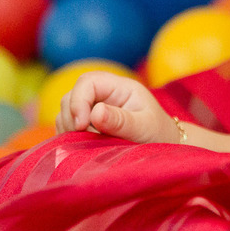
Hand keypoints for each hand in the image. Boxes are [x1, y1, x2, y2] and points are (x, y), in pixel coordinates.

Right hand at [55, 71, 179, 143]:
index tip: (82, 125)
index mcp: (120, 87)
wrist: (164, 147)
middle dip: (72, 118)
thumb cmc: (159, 134)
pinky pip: (66, 127)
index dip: (79, 101)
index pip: (88, 81)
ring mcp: (93, 108)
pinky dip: (69, 138)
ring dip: (69, 130)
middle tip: (86, 141)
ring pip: (65, 112)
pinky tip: (84, 148)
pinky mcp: (86, 124)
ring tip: (91, 146)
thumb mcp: (144, 127)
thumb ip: (121, 121)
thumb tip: (95, 113)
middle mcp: (104, 94)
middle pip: (72, 96)